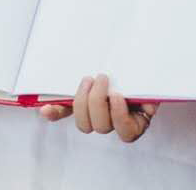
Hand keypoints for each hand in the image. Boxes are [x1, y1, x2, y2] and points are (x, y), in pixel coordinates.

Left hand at [39, 74, 157, 142]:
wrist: (133, 62)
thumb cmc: (141, 76)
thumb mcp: (147, 84)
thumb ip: (149, 95)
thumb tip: (150, 109)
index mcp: (134, 121)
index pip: (127, 132)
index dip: (119, 116)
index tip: (117, 95)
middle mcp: (114, 123)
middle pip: (101, 126)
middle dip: (98, 102)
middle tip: (102, 78)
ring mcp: (95, 116)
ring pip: (84, 124)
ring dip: (82, 102)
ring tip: (89, 80)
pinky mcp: (79, 107)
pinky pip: (65, 114)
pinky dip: (55, 112)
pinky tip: (45, 110)